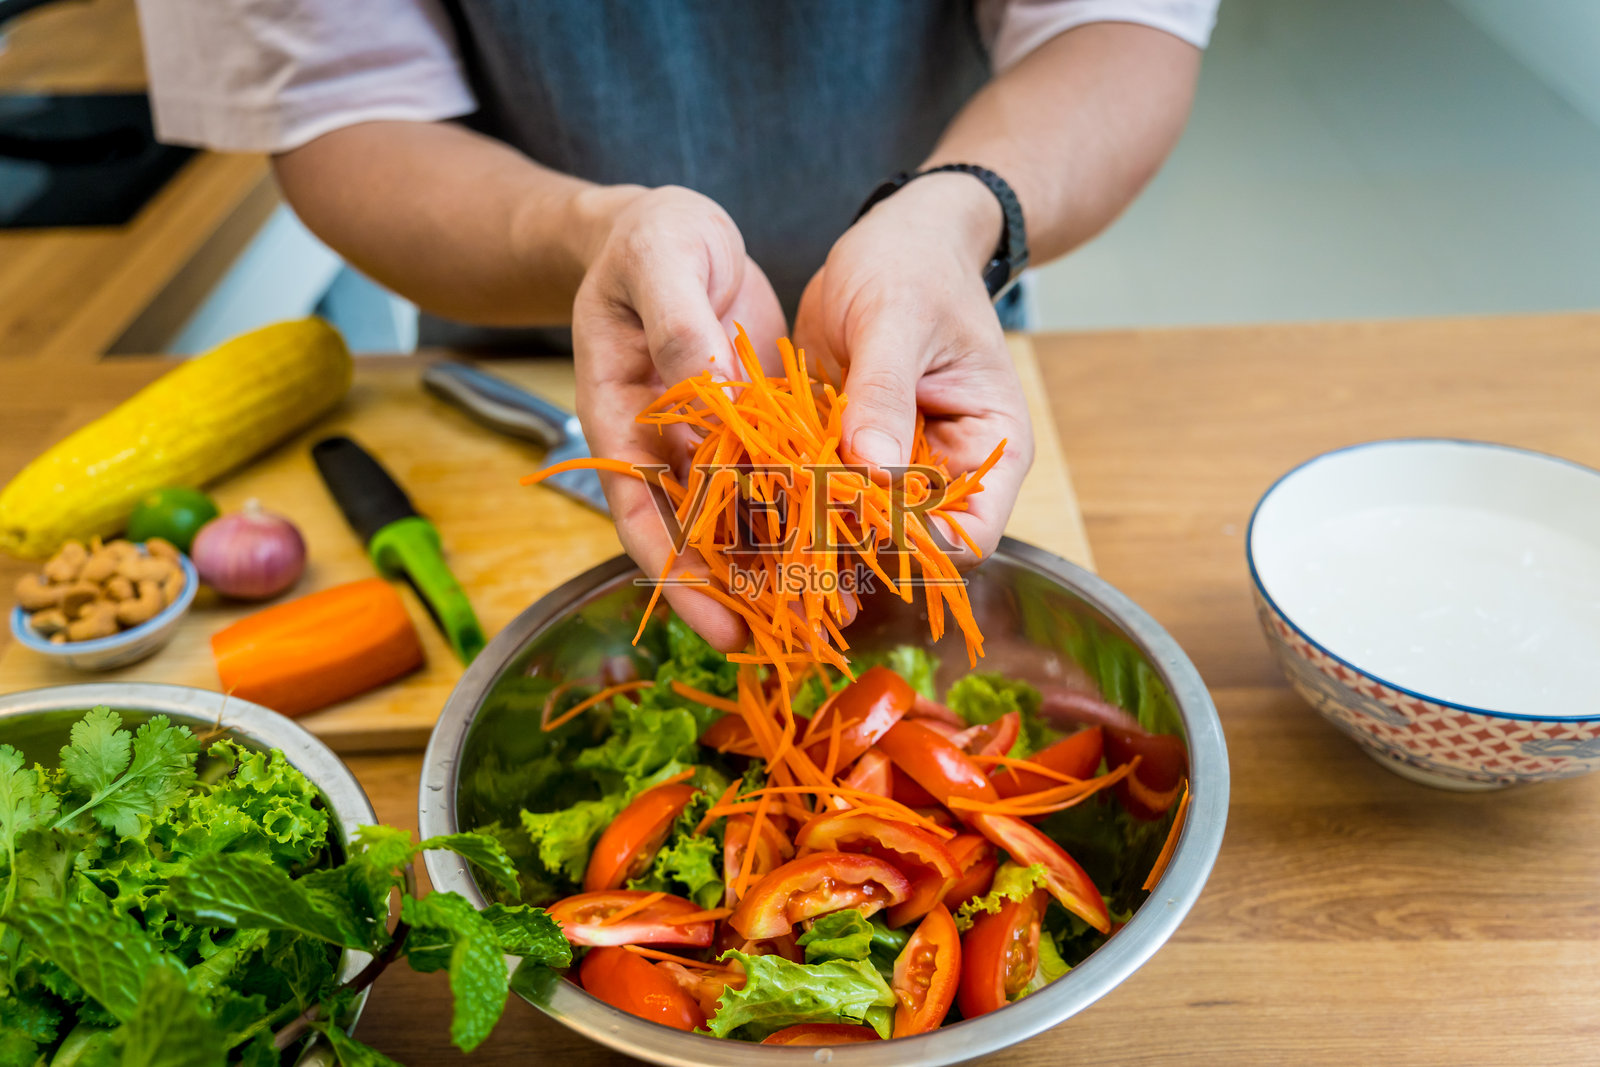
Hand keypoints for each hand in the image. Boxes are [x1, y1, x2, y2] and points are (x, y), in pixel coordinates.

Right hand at [571, 185, 785, 650]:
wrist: (678, 228)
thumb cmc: (654, 238)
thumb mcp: (664, 261)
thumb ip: (681, 327)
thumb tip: (708, 390)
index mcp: (620, 414)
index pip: (638, 512)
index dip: (674, 572)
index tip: (715, 618)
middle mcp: (661, 441)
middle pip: (688, 533)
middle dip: (730, 591)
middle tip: (780, 639)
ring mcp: (705, 439)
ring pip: (735, 516)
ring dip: (771, 561)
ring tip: (819, 610)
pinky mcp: (749, 426)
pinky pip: (775, 479)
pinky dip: (801, 510)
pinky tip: (843, 541)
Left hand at [793, 173, 1033, 563]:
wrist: (892, 240)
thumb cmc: (913, 266)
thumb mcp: (896, 320)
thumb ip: (884, 392)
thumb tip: (873, 468)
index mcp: (990, 448)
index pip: (969, 536)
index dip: (916, 543)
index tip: (856, 519)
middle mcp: (946, 471)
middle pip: (910, 547)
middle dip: (855, 545)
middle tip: (792, 530)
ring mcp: (894, 468)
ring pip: (859, 530)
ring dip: (814, 528)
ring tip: (763, 518)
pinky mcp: (846, 456)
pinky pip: (820, 495)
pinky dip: (789, 498)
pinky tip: (749, 493)